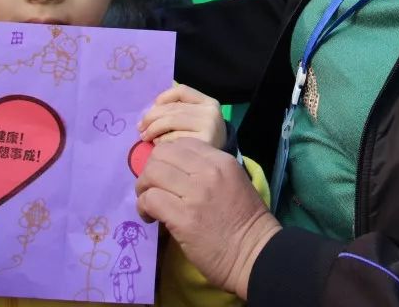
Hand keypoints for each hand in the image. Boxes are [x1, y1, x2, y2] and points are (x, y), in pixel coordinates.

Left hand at [136, 139, 280, 298]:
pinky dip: (143, 207)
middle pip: (161, 154)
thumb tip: (173, 170)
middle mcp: (208, 171)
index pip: (180, 143)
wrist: (255, 254)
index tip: (165, 176)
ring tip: (150, 205)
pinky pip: (150, 200)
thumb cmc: (244, 222)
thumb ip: (206, 170)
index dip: (166, 158)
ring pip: (152, 174)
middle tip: (152, 189)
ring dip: (143, 189)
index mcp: (221, 160)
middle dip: (150, 171)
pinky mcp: (184, 218)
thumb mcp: (232, 181)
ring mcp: (195, 193)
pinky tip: (151, 218)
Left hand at [138, 84, 225, 148]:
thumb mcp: (194, 120)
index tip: (152, 108)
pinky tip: (158, 144)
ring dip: (153, 128)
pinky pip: (174, 138)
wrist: (217, 163)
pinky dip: (162, 140)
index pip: (182, 91)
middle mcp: (211, 112)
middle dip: (151, 117)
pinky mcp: (203, 143)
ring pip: (171, 121)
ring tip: (145, 136)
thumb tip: (149, 113)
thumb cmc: (201, 139)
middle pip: (173, 108)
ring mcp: (209, 128)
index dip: (163, 97)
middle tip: (140, 127)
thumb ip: (177, 111)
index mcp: (209, 102)